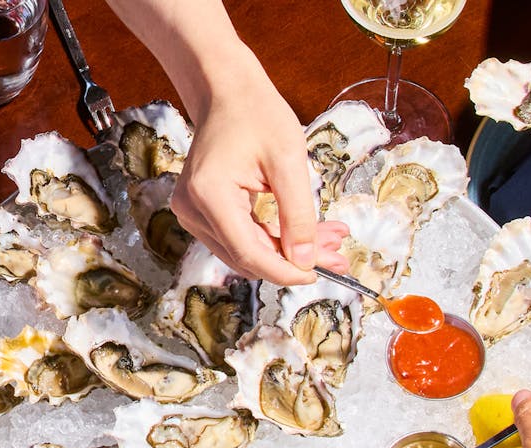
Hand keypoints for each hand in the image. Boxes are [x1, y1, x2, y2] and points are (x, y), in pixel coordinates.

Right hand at [169, 51, 349, 283]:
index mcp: (210, 195)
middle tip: (338, 255)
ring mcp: (193, 213)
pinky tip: (307, 232)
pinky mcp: (202, 213)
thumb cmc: (257, 115)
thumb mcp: (289, 162)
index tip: (321, 272)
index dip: (287, 271)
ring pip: (248, 252)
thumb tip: (305, 261)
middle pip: (250, 257)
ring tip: (330, 238)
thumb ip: (298, 215)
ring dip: (288, 251)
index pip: (251, 254)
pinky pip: (242, 238)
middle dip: (295, 260)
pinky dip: (275, 238)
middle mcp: (192, 210)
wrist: (227, 92)